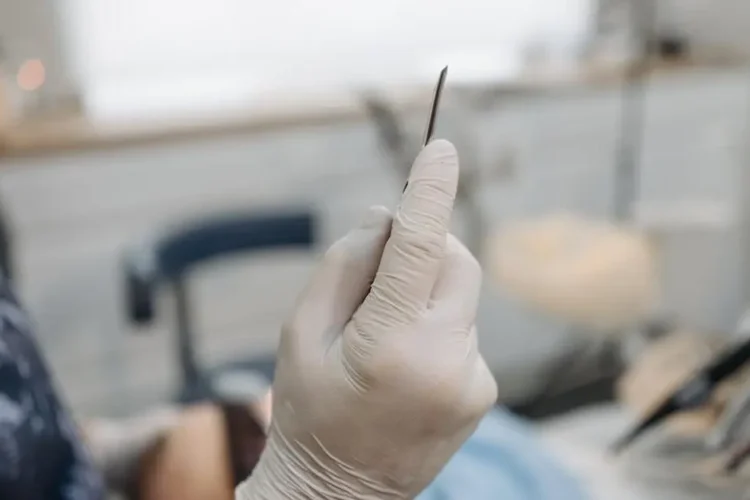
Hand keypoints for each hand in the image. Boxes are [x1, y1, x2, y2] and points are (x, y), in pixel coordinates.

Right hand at [238, 140, 496, 499]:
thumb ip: (345, 264)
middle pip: (454, 261)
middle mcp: (445, 361)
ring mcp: (472, 379)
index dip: (429, 192)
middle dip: (423, 246)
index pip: (418, 248)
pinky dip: (437, 321)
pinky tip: (404, 360)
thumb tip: (388, 217)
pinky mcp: (482, 389)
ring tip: (382, 335)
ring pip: (459, 293)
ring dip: (425, 290)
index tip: (440, 148)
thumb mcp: (300, 332)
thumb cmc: (308, 411)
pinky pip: (463, 327)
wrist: (339, 493)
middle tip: (379, 268)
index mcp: (390, 345)